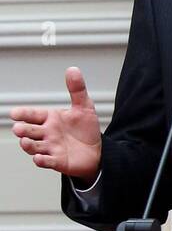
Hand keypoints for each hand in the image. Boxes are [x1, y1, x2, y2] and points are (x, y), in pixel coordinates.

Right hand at [10, 67, 102, 182]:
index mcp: (50, 119)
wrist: (96, 151)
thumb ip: (77, 90)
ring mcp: (50, 148)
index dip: (24, 114)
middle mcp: (47, 133)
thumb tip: (73, 69)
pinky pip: (47, 161)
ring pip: (34, 147)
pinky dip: (42, 160)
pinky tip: (39, 158)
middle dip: (23, 130)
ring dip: (28, 145)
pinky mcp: (57, 161)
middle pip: (29, 131)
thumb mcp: (84, 107)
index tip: (15, 113)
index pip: (33, 115)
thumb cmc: (85, 129)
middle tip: (19, 128)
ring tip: (25, 142)